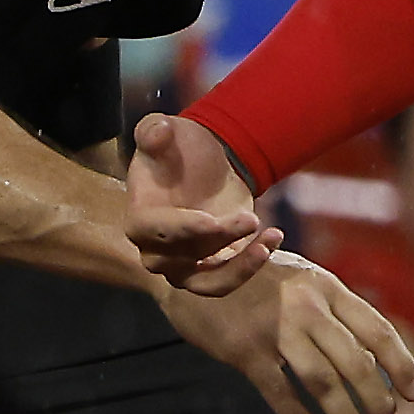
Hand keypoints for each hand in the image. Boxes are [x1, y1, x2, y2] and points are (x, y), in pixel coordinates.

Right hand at [124, 112, 273, 296]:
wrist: (203, 163)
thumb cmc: (178, 148)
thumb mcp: (164, 129)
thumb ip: (154, 130)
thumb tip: (158, 132)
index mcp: (139, 217)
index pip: (151, 232)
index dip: (181, 229)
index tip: (211, 221)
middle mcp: (156, 248)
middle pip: (182, 258)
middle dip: (218, 240)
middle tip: (251, 218)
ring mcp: (183, 264)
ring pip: (206, 283)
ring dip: (237, 269)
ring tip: (267, 242)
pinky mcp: (212, 267)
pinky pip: (228, 278)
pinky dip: (251, 265)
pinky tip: (274, 238)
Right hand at [164, 258, 413, 413]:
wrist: (193, 266)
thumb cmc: (257, 277)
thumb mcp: (304, 280)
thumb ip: (335, 310)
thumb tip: (373, 356)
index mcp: (329, 288)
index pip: (378, 330)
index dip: (401, 364)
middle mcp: (308, 307)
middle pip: (356, 362)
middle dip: (378, 401)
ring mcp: (276, 329)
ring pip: (323, 382)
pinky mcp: (244, 351)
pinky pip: (279, 393)